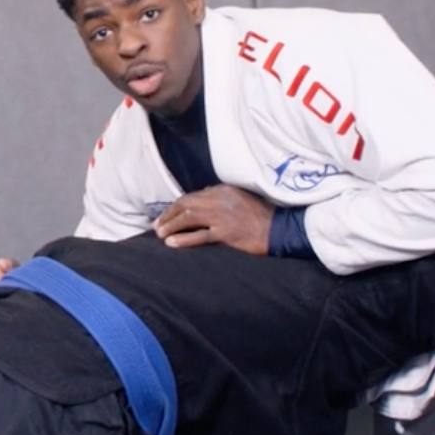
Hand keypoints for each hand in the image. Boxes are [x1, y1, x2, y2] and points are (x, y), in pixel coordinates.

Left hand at [152, 185, 271, 254]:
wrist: (278, 229)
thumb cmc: (260, 216)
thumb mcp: (240, 199)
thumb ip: (220, 199)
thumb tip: (199, 202)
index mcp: (222, 190)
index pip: (192, 197)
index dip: (176, 206)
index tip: (166, 215)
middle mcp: (220, 200)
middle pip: (186, 205)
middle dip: (168, 215)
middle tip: (157, 226)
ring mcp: (222, 217)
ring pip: (189, 218)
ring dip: (171, 226)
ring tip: (160, 234)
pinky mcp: (226, 233)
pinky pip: (199, 236)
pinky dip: (183, 239)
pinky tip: (172, 243)